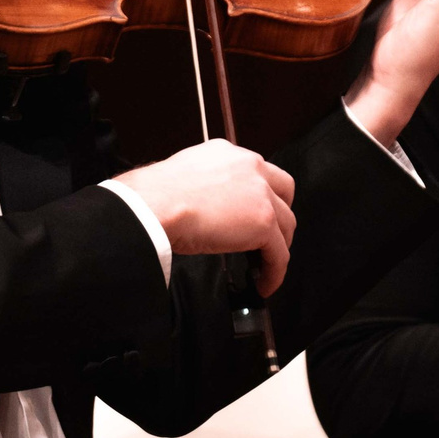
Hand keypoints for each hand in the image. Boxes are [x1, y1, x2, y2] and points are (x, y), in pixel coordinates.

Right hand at [112, 139, 297, 296]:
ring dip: (277, 246)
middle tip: (268, 237)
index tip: (252, 213)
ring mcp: (261, 194)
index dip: (261, 195)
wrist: (153, 205)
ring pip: (286, 225)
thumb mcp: (185, 176)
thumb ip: (206, 185)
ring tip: (265, 265)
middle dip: (280, 215)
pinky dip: (274, 273)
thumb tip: (207, 207)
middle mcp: (249, 167)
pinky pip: (279, 254)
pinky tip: (263, 284)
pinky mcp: (264, 222)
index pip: (258, 172)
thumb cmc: (155, 195)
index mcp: (228, 153)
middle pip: (283, 192)